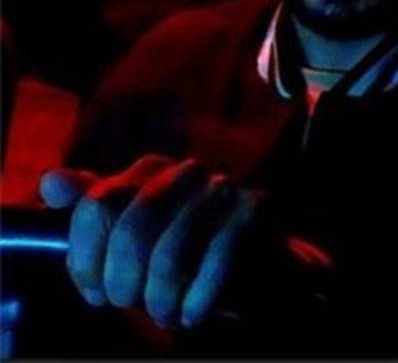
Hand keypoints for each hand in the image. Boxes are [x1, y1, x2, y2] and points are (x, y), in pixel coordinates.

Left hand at [39, 155, 258, 329]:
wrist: (260, 266)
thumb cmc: (188, 254)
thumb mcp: (136, 234)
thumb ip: (96, 210)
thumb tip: (51, 183)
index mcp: (151, 169)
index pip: (96, 206)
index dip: (86, 259)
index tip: (93, 291)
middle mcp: (187, 170)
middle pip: (130, 232)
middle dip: (123, 283)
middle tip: (129, 306)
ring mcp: (223, 187)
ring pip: (169, 256)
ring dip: (161, 300)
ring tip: (165, 315)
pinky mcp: (253, 211)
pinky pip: (213, 265)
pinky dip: (197, 301)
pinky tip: (192, 314)